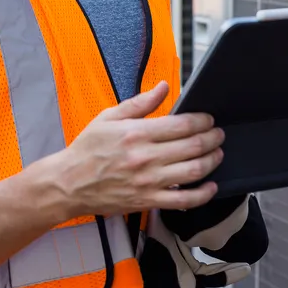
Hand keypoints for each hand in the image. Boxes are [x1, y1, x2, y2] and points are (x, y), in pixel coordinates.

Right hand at [45, 81, 224, 218]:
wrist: (69, 183)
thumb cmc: (87, 149)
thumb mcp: (108, 118)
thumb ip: (139, 103)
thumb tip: (163, 87)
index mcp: (136, 133)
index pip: (181, 124)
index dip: (202, 120)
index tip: (209, 119)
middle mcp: (146, 157)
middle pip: (193, 146)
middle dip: (212, 138)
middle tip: (218, 134)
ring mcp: (149, 181)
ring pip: (193, 171)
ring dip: (212, 161)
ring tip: (217, 153)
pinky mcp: (148, 201)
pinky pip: (184, 200)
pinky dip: (202, 194)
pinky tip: (210, 186)